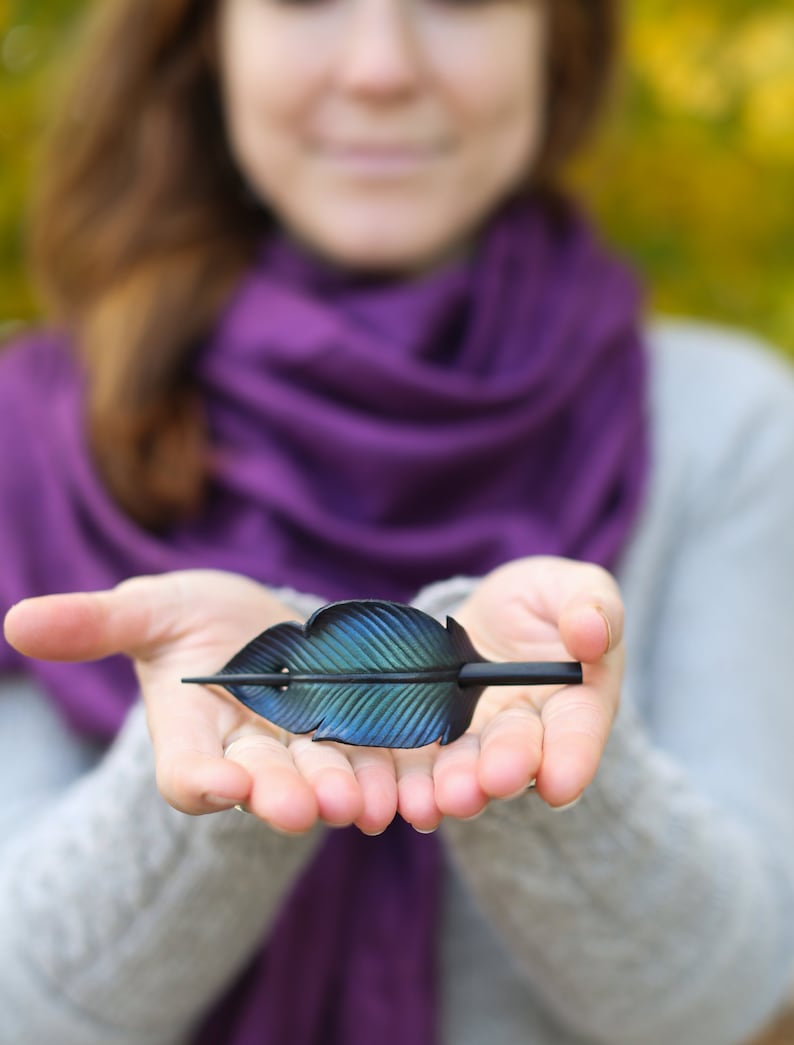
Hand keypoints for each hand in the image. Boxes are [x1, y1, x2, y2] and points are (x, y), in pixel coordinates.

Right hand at [3, 571, 401, 834]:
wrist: (264, 627)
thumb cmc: (194, 619)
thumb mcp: (151, 611)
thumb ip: (97, 623)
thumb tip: (16, 621)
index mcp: (192, 736)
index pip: (187, 771)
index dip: (199, 778)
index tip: (214, 780)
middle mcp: (249, 756)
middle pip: (263, 785)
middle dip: (282, 794)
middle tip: (304, 804)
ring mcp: (306, 753)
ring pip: (325, 779)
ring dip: (344, 791)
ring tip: (363, 801)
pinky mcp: (358, 740)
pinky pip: (377, 762)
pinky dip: (393, 775)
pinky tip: (414, 788)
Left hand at [394, 557, 623, 829]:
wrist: (490, 615)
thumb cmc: (545, 600)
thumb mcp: (574, 587)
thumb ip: (591, 606)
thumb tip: (591, 633)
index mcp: (578, 700)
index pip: (578, 731)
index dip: (572, 757)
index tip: (561, 782)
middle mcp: (531, 734)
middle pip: (518, 756)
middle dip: (504, 770)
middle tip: (490, 782)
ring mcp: (479, 743)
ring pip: (468, 770)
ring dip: (455, 787)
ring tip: (441, 799)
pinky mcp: (434, 740)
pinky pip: (421, 764)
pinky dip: (411, 783)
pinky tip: (403, 797)